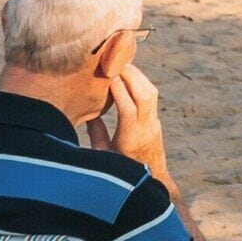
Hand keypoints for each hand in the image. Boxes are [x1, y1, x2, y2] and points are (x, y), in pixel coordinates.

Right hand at [101, 61, 168, 180]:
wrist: (151, 180)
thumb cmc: (122, 171)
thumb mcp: (103, 155)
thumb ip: (95, 133)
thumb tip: (85, 112)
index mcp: (131, 139)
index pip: (127, 107)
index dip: (118, 89)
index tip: (105, 73)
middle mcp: (146, 128)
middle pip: (144, 94)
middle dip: (130, 75)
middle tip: (114, 59)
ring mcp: (154, 123)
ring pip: (151, 92)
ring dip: (137, 75)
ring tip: (122, 62)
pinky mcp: (156, 121)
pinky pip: (152, 96)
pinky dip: (141, 82)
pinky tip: (130, 74)